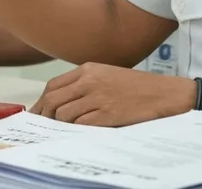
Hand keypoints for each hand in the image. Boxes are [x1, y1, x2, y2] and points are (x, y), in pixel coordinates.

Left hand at [29, 63, 195, 125]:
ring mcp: (97, 98)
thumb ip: (85, 83)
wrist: (164, 94)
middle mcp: (89, 81)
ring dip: (60, 124)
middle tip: (43, 125)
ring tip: (64, 129)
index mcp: (88, 69)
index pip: (53, 85)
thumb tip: (62, 100)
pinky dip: (75, 130)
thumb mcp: (107, 75)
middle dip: (44, 115)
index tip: (37, 112)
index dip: (41, 101)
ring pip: (63, 114)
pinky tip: (79, 132)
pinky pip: (79, 124)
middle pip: (53, 99)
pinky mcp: (106, 114)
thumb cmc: (137, 86)